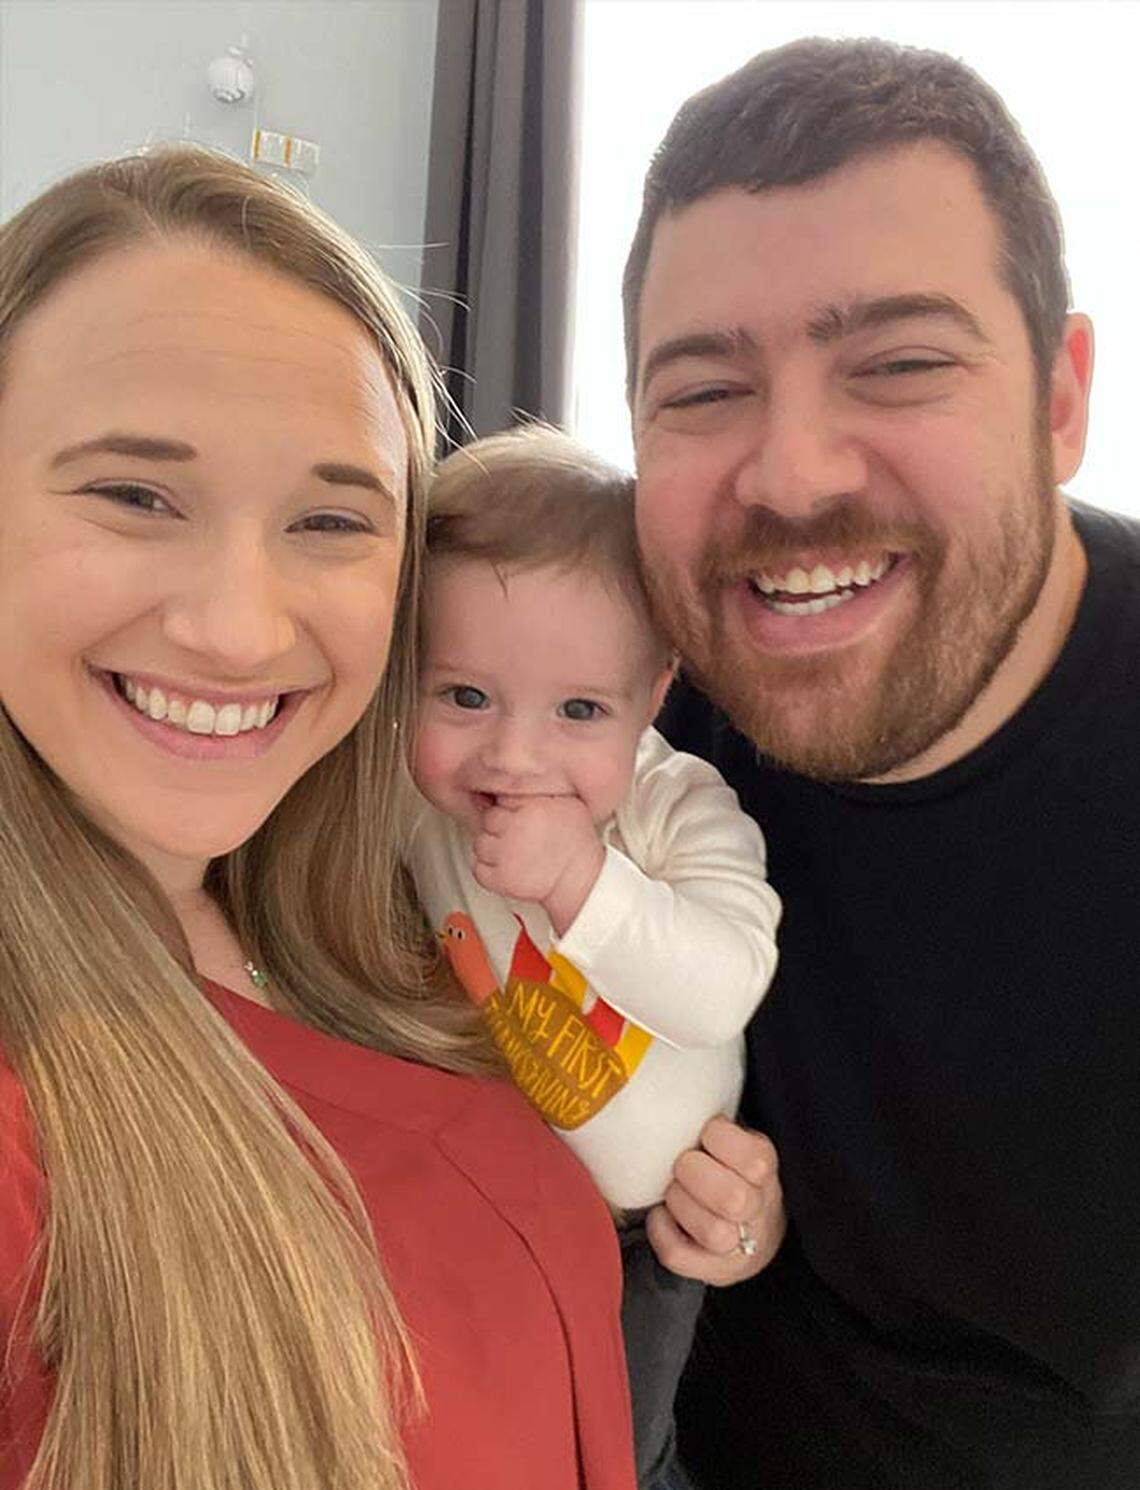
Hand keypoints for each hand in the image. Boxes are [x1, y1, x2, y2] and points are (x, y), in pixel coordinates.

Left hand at [473, 795, 603, 931]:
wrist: (580, 879)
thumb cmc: (577, 844)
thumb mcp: (568, 804)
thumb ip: (543, 790)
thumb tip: (526, 779)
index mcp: (530, 809)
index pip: (500, 800)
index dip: (507, 809)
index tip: (515, 816)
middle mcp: (515, 830)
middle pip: (487, 821)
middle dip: (498, 828)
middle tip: (515, 835)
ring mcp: (505, 855)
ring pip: (480, 845)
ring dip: (491, 848)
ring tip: (510, 852)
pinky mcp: (501, 879)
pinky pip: (479, 870)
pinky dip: (488, 871)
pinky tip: (505, 867)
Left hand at [647, 1115, 784, 1285]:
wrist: (754, 1230)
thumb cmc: (730, 1169)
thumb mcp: (737, 1140)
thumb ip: (718, 1125)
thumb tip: (677, 1093)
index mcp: (766, 1169)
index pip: (754, 1159)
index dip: (719, 1140)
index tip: (705, 1134)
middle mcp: (760, 1210)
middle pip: (733, 1199)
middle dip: (695, 1174)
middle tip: (681, 1165)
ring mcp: (741, 1247)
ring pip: (713, 1232)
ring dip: (682, 1205)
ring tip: (673, 1192)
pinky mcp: (715, 1272)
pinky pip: (681, 1256)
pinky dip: (663, 1232)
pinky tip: (662, 1216)